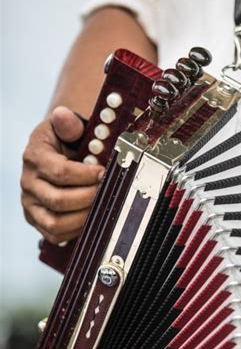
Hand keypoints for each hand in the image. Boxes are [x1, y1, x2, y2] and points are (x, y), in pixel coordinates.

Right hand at [21, 106, 104, 243]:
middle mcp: (28, 182)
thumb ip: (69, 124)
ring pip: (55, 222)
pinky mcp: (35, 219)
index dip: (86, 176)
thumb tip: (62, 114)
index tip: (103, 172)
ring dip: (83, 217)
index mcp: (34, 156)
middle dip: (88, 198)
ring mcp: (30, 203)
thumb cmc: (66, 142)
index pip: (60, 172)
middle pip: (58, 200)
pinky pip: (54, 234)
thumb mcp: (68, 127)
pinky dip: (75, 231)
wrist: (57, 154)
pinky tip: (89, 218)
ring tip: (99, 206)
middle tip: (105, 192)